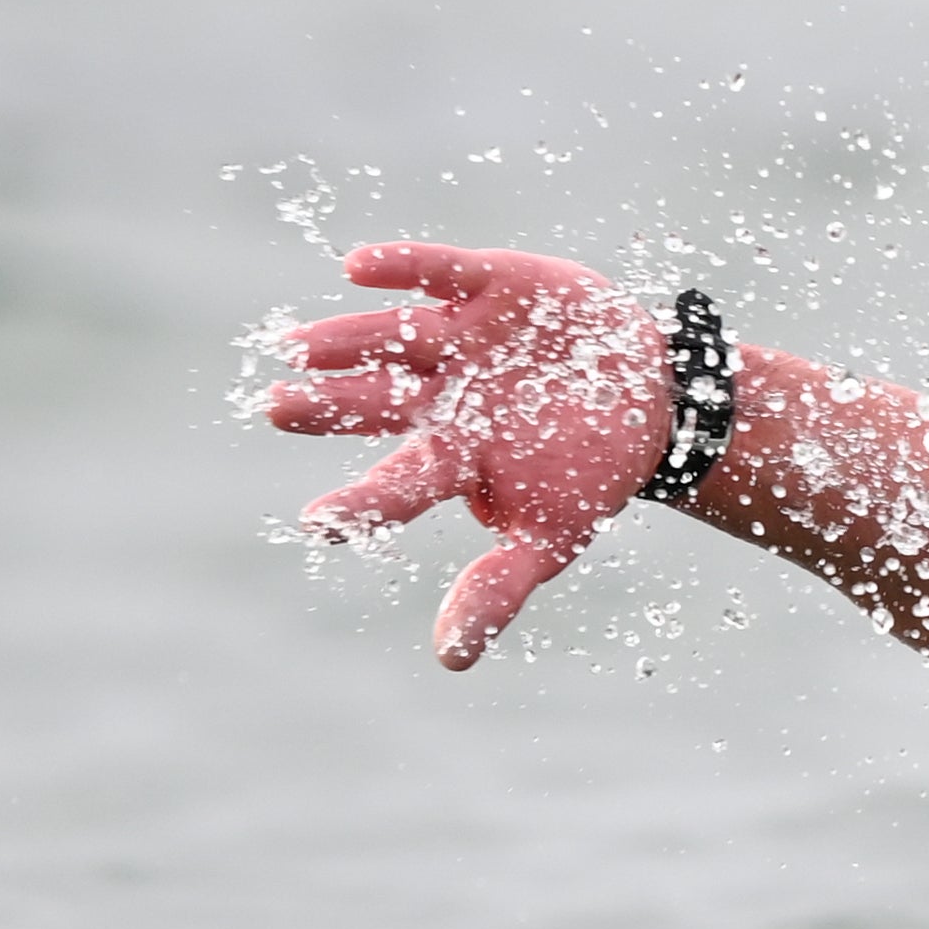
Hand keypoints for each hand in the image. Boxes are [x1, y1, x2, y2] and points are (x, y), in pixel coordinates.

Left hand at [265, 243, 676, 669]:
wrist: (653, 397)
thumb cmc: (589, 473)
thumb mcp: (553, 537)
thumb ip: (499, 587)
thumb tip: (450, 660)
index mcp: (453, 455)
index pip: (400, 482)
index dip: (364, 503)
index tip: (322, 524)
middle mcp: (442, 395)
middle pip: (376, 401)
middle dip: (326, 406)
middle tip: (275, 409)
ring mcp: (462, 339)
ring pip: (394, 337)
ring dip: (349, 340)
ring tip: (302, 348)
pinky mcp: (490, 285)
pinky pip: (441, 273)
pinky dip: (404, 269)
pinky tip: (358, 268)